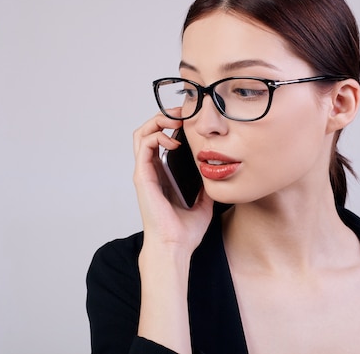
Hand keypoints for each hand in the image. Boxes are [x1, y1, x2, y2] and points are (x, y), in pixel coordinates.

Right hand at [132, 110, 213, 253]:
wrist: (175, 247)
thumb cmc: (185, 231)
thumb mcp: (203, 202)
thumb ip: (206, 187)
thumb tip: (218, 176)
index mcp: (162, 174)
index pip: (160, 139)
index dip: (171, 124)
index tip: (189, 119)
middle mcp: (151, 170)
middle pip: (148, 131)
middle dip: (164, 116)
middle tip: (182, 112)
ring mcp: (144, 172)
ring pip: (141, 133)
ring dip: (157, 121)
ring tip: (175, 120)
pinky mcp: (142, 176)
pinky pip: (144, 145)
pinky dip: (157, 136)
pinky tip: (173, 141)